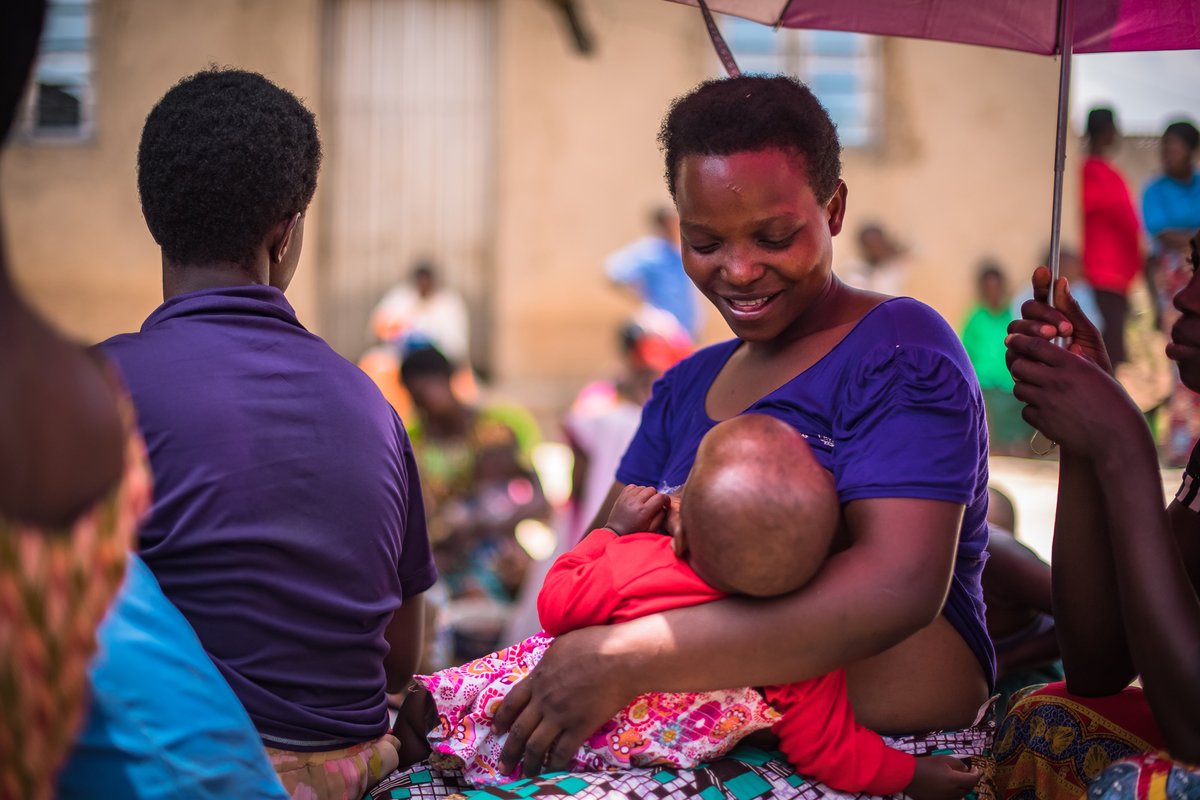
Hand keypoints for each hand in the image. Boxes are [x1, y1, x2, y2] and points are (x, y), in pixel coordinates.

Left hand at [492, 626, 639, 775]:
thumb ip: (547, 660)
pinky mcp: (580, 727)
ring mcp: (561, 715)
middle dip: (509, 751)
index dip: (501, 719)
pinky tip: (553, 770)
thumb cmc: (593, 643)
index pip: (511, 703)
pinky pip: (563, 752)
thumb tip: (544, 664)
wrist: (619, 657)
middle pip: (519, 730)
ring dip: (529, 763)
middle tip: (504, 766)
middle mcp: (544, 700)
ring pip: (536, 746)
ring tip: (526, 774)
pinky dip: (556, 764)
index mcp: (537, 678)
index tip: (496, 730)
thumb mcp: (560, 644)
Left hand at [604, 484, 669, 535]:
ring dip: (646, 493)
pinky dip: (637, 491)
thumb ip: (660, 517)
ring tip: (644, 503)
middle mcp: (635, 502)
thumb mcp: (651, 529)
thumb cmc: (634, 532)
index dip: (666, 500)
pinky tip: (637, 499)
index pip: (660, 497)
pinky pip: (633, 486)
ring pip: (643, 487)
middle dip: (655, 496)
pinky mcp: (622, 495)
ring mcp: (627, 497)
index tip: (665, 504)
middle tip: (653, 505)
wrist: (616, 532)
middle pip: (652, 489)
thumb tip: (664, 507)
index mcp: (644, 511)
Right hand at [905, 754, 979, 799]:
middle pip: (969, 788)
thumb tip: (965, 769)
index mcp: (955, 780)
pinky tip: (949, 785)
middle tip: (968, 772)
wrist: (909, 776)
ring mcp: (947, 798)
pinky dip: (955, 792)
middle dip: (971, 780)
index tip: (975, 768)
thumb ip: (957, 763)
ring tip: (958, 779)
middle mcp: (954, 792)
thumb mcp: (942, 759)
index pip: (974, 779)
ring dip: (963, 787)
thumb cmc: (926, 765)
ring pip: (962, 794)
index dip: (977, 773)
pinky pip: (953, 798)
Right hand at [1006, 266, 1111, 374]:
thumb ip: (1073, 311)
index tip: (1044, 270)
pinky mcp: (1018, 366)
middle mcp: (1033, 331)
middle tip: (1063, 327)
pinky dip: (1026, 350)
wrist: (1090, 398)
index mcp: (1052, 319)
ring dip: (1032, 330)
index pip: (1041, 296)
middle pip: (1026, 311)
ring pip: (1015, 330)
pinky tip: (1041, 356)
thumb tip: (1061, 281)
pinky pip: (1012, 353)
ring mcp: (1023, 347)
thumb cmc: (1092, 365)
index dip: (1040, 282)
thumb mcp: (1087, 335)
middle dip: (1042, 315)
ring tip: (1053, 338)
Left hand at [1006, 332, 1142, 455]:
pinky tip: (1046, 412)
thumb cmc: (1114, 405)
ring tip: (1038, 392)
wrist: (1117, 439)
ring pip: (1019, 389)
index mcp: (1073, 366)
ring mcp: (1048, 403)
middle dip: (1019, 367)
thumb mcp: (1100, 376)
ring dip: (1025, 389)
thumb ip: (1081, 362)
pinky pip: (1026, 411)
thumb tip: (1070, 348)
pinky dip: (1032, 411)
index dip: (1020, 341)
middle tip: (1025, 370)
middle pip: (1019, 367)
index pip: (1035, 346)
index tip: (1013, 339)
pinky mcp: (1044, 422)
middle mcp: (1057, 382)